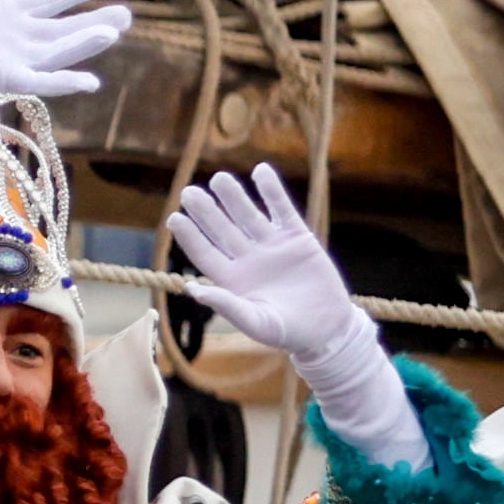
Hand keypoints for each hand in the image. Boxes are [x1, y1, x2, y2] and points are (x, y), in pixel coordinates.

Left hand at [0, 0, 132, 127]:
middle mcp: (11, 39)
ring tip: (113, 32)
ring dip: (84, 44)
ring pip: (56, 52)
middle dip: (94, 22)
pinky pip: (36, 79)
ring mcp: (6, 58)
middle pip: (62, 29)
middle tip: (128, 15)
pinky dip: (62, 79)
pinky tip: (88, 78)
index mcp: (1, 15)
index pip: (47, 1)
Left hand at [167, 164, 420, 467]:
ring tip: (219, 179)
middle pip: (222, 228)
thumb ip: (227, 306)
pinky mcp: (297, 237)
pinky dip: (272, 190)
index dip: (190, 236)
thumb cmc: (288, 332)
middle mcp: (248, 257)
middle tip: (189, 193)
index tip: (175, 218)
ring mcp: (271, 245)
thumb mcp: (257, 323)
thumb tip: (192, 290)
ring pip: (248, 214)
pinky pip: (282, 209)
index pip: (205, 252)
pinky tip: (261, 171)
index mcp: (232, 279)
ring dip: (234, 196)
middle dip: (206, 211)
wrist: (328, 329)